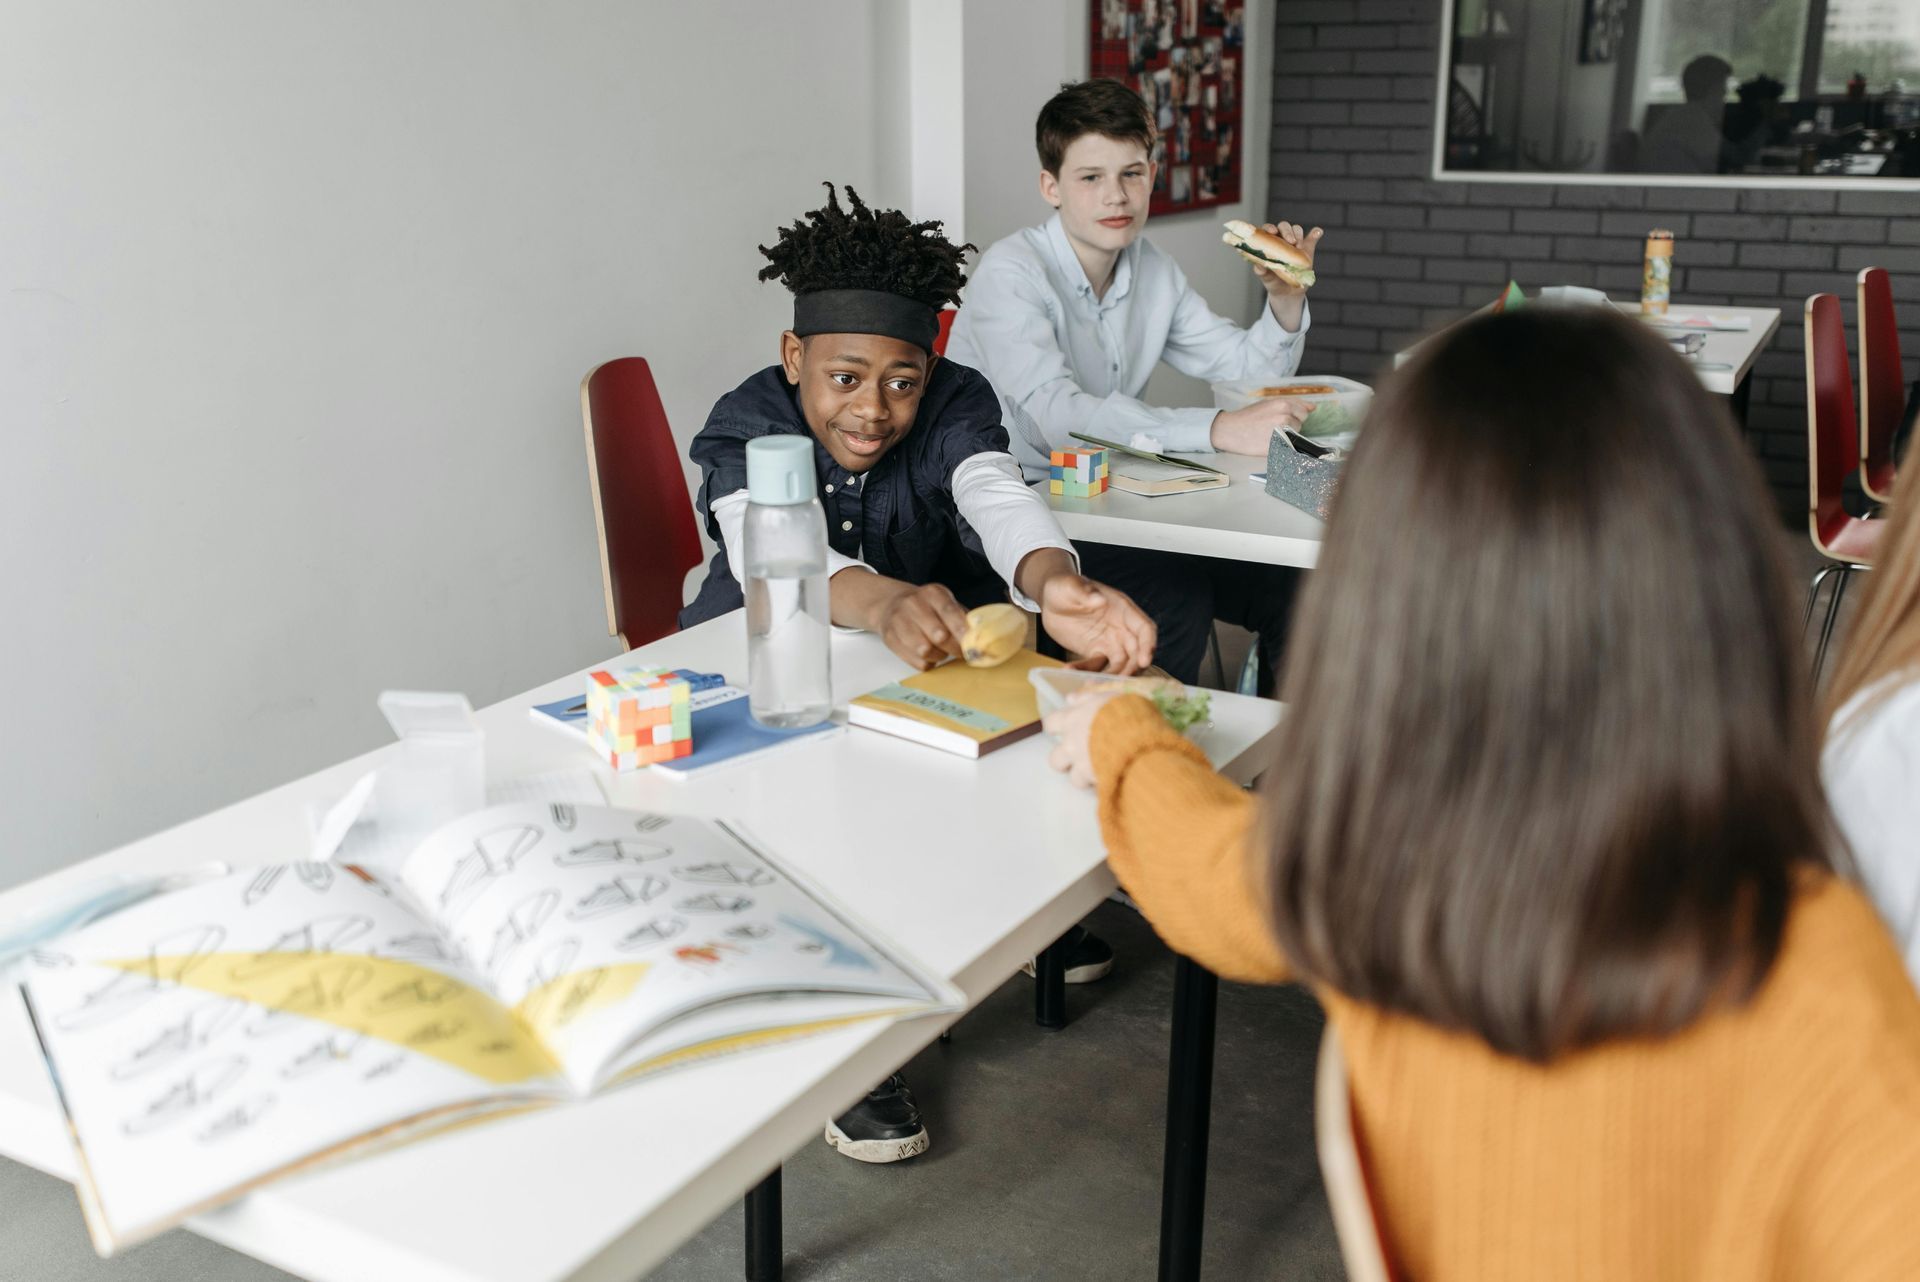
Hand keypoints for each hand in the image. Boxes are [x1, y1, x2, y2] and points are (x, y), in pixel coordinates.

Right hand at [874, 582, 969, 670]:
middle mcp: (913, 604)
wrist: (890, 603)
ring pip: (926, 651)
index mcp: (932, 593)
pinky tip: (929, 656)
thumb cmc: (925, 606)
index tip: (974, 644)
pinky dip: (928, 663)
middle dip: (955, 648)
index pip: (949, 612)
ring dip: (939, 656)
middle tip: (962, 652)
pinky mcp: (891, 639)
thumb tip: (981, 636)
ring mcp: (899, 622)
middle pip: (939, 636)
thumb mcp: (944, 602)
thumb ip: (962, 617)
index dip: (963, 631)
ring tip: (941, 651)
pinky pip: (916, 661)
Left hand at [1039, 575, 1155, 674]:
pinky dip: (1087, 672)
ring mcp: (1110, 641)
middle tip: (1120, 682)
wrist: (1051, 598)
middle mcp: (1122, 627)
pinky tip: (1069, 671)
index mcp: (1123, 609)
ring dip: (1113, 676)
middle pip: (1137, 652)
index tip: (1144, 661)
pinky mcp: (1096, 651)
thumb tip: (1099, 600)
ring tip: (1094, 684)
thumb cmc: (1064, 586)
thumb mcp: (1070, 586)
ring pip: (1121, 663)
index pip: (1144, 629)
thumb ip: (1085, 592)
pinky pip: (1097, 666)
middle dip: (1133, 668)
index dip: (1148, 645)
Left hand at [1043, 687, 1128, 788]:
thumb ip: (1087, 697)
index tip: (1062, 729)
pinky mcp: (1094, 780)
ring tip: (1098, 772)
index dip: (1055, 728)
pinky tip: (1111, 779)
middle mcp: (1071, 743)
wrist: (1134, 734)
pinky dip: (1099, 785)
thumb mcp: (1107, 695)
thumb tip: (1070, 698)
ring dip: (1082, 776)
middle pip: (1054, 759)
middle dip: (1065, 760)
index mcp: (1072, 719)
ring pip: (1073, 778)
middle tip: (1079, 757)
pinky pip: (1093, 787)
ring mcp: (1081, 764)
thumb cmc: (1122, 710)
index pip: (1050, 724)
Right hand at [1209, 398, 1308, 454]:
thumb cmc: (1249, 416)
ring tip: (1270, 433)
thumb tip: (1313, 407)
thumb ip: (1292, 403)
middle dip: (1292, 424)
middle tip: (1274, 425)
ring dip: (1287, 435)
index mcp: (1284, 404)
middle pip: (1301, 423)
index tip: (1283, 416)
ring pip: (1295, 435)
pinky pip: (1288, 446)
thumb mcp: (1269, 403)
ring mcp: (1282, 433)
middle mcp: (1285, 418)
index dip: (1295, 414)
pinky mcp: (1277, 447)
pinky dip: (1282, 444)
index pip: (1304, 411)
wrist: (1230, 430)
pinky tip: (1269, 441)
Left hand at [1248, 222, 1322, 298]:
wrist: (1288, 292)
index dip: (1270, 228)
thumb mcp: (1266, 278)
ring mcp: (1295, 243)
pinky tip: (1318, 232)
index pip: (1268, 230)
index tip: (1273, 232)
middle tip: (1291, 242)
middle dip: (1287, 232)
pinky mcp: (1307, 248)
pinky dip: (1316, 233)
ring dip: (1298, 235)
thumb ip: (1261, 272)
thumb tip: (1258, 266)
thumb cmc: (1273, 282)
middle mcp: (1281, 239)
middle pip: (1284, 227)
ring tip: (1300, 248)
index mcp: (1269, 243)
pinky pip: (1313, 236)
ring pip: (1296, 230)